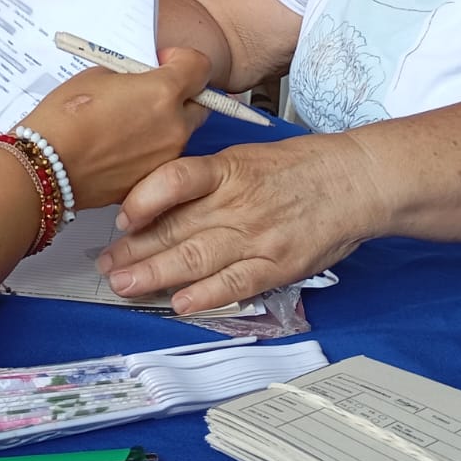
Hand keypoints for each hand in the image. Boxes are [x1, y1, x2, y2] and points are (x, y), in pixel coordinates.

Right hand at [16, 48, 212, 212]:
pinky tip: (119, 146)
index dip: (182, 60)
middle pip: (198, 103)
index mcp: (163, 92)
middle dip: (181, 94)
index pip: (200, 66)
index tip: (163, 63)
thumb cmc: (65, 118)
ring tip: (126, 122)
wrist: (46, 165)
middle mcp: (174, 126)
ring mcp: (166, 157)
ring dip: (164, 123)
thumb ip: (131, 75)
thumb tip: (141, 78)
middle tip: (149, 92)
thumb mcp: (98, 76)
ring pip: (180, 133)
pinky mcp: (152, 178)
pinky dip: (149, 149)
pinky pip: (161, 157)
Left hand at [96, 133, 385, 314]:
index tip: (121, 218)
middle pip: (177, 226)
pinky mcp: (277, 264)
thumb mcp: (245, 157)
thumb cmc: (299, 167)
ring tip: (125, 285)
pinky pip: (236, 283)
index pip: (175, 180)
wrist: (355, 181)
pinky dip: (206, 295)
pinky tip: (180, 303)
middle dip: (135, 249)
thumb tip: (157, 198)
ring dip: (156, 275)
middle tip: (105, 265)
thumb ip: (204, 178)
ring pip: (197, 257)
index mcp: (228, 169)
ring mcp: (257, 235)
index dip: (143, 200)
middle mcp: (238, 202)